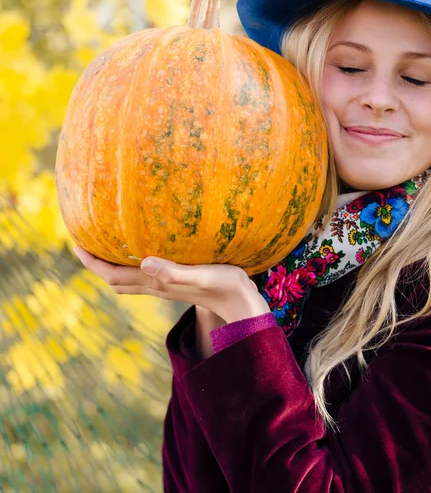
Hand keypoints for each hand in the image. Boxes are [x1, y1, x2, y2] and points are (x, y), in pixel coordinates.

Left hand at [71, 247, 270, 323]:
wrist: (239, 302)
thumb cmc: (223, 285)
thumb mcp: (199, 275)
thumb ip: (172, 272)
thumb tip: (144, 262)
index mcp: (156, 282)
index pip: (114, 274)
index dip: (93, 262)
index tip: (77, 244)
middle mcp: (155, 286)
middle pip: (114, 279)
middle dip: (96, 264)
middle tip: (85, 242)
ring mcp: (164, 286)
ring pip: (127, 280)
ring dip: (111, 267)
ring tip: (104, 246)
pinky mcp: (174, 283)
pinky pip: (142, 277)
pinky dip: (129, 266)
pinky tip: (138, 252)